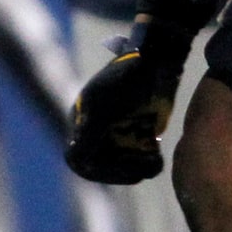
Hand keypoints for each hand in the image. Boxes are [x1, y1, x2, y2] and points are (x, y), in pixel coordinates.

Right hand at [65, 13, 194, 184]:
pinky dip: (147, 163)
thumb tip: (74, 161)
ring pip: (120, 164)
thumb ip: (89, 133)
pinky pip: (137, 157)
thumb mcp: (105, 105)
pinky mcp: (136, 132)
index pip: (78, 157)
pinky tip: (158, 160)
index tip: (118, 170)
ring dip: (136, 169)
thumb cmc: (127, 77)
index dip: (95, 170)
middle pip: (101, 166)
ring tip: (155, 164)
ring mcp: (116, 131)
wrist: (157, 60)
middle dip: (121, 171)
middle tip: (143, 170)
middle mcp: (95, 129)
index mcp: (81, 120)